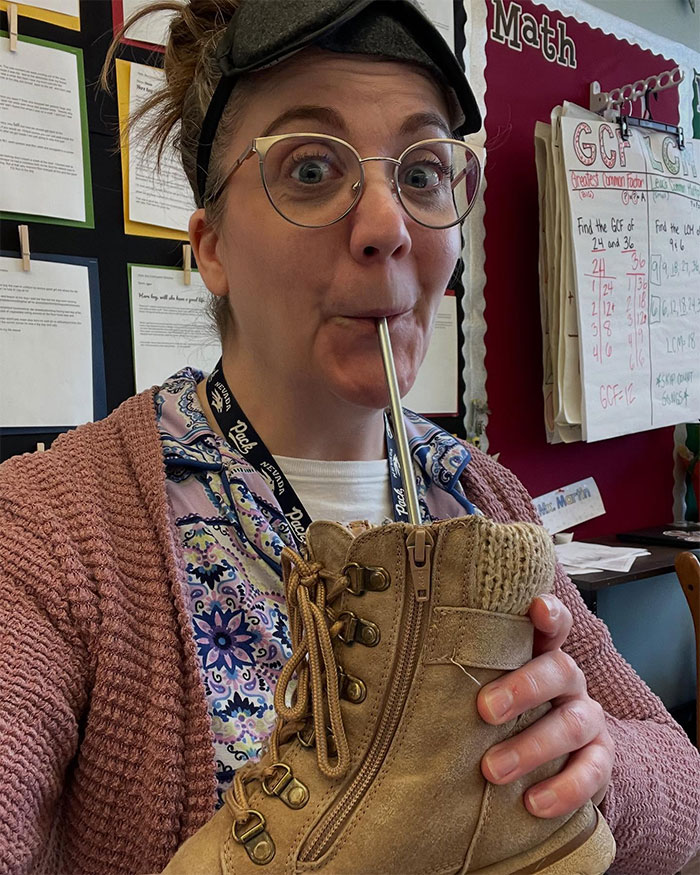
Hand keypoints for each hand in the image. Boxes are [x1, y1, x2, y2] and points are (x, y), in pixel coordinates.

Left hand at [476, 594, 613, 818]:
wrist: (547, 761)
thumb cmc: (500, 714)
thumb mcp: (484, 687)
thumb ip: (464, 675)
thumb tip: (399, 677)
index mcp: (539, 653)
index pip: (552, 622)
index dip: (549, 613)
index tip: (536, 609)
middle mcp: (567, 678)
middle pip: (558, 669)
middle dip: (523, 688)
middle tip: (485, 710)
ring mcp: (586, 716)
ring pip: (573, 722)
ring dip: (533, 746)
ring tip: (493, 770)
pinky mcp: (600, 756)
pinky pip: (593, 770)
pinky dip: (564, 788)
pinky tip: (534, 802)